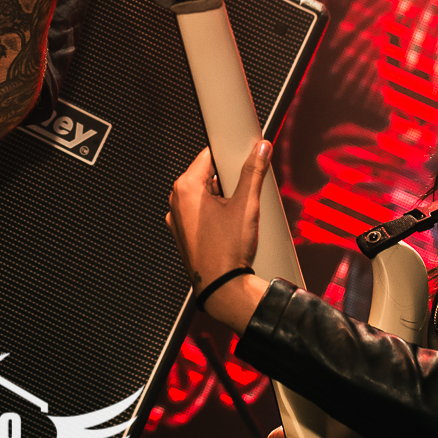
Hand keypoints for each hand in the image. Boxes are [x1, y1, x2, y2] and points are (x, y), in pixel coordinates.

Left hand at [167, 142, 270, 320]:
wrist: (222, 287)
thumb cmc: (228, 249)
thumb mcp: (246, 204)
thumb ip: (254, 172)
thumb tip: (261, 149)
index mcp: (186, 187)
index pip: (208, 155)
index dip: (228, 156)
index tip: (242, 159)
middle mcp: (176, 201)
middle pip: (206, 176)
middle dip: (227, 182)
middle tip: (242, 196)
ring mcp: (177, 218)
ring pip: (203, 196)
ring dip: (221, 199)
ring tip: (236, 217)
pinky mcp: (182, 234)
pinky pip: (199, 214)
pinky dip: (213, 215)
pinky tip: (228, 228)